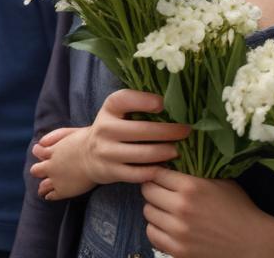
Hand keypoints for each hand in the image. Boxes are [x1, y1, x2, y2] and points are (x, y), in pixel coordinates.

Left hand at [31, 126, 93, 199]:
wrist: (99, 157)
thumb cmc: (91, 142)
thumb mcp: (71, 133)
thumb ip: (56, 136)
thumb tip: (41, 142)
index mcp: (53, 150)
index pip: (38, 151)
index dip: (39, 152)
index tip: (43, 154)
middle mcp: (50, 166)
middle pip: (35, 170)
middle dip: (39, 170)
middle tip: (44, 171)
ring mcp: (56, 179)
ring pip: (41, 186)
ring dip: (42, 186)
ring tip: (44, 189)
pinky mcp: (63, 191)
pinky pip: (51, 196)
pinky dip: (49, 195)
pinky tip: (51, 195)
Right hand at [32, 89, 188, 199]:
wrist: (86, 155)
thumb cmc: (114, 128)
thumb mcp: (118, 112)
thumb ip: (138, 105)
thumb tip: (175, 102)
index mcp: (109, 108)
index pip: (123, 99)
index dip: (143, 100)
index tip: (162, 103)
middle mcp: (104, 128)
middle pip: (141, 130)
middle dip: (168, 131)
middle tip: (186, 131)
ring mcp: (106, 152)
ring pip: (142, 154)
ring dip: (165, 152)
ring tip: (179, 150)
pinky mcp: (110, 171)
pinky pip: (138, 173)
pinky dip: (155, 170)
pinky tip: (166, 166)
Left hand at [141, 168, 273, 257]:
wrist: (254, 243)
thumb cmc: (240, 210)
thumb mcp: (221, 182)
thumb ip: (195, 172)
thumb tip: (173, 159)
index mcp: (191, 186)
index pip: (156, 173)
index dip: (158, 172)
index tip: (161, 174)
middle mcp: (181, 207)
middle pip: (147, 191)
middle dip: (154, 188)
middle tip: (163, 190)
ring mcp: (178, 231)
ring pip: (147, 212)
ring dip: (155, 209)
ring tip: (167, 208)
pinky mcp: (178, 250)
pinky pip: (152, 234)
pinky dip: (157, 229)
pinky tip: (168, 225)